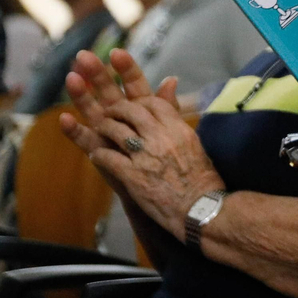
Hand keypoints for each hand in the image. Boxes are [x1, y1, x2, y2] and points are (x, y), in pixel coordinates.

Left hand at [60, 48, 223, 241]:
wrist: (202, 209)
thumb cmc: (202, 178)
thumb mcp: (193, 143)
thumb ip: (177, 119)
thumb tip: (172, 89)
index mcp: (178, 128)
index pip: (153, 102)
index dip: (137, 99)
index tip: (129, 102)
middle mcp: (162, 138)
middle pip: (130, 111)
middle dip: (115, 109)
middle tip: (108, 112)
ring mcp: (146, 156)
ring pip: (115, 131)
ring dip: (103, 128)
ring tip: (99, 130)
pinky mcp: (133, 176)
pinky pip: (107, 157)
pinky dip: (98, 154)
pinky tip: (95, 154)